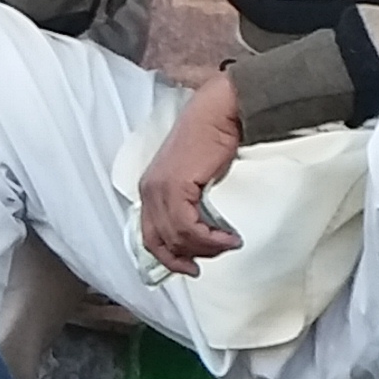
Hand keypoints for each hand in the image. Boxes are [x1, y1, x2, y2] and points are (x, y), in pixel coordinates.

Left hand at [138, 73, 245, 272]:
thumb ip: (189, 201)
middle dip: (191, 255)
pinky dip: (210, 239)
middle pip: (162, 242)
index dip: (169, 258)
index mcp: (149, 188)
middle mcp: (148, 190)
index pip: (150, 236)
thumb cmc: (211, 137)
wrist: (219, 111)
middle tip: (217, 254)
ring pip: (178, 238)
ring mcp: (159, 189)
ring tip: (229, 243)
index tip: (191, 267)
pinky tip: (228, 238)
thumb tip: (200, 229)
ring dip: (207, 247)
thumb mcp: (193, 175)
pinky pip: (188, 228)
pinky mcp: (175, 187)